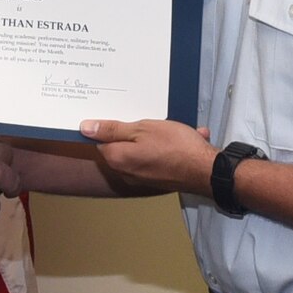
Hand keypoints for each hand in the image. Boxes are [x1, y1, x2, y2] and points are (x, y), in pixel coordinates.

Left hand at [78, 118, 213, 195]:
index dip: (110, 125)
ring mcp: (143, 178)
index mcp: (117, 158)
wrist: (206, 170)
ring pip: (141, 150)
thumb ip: (113, 129)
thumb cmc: (175, 147)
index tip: (122, 114)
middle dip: (134, 130)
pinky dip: (168, 147)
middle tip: (150, 118)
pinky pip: (157, 157)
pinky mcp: (158, 178)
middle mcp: (126, 172)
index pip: (101, 140)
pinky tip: (183, 137)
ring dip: (155, 137)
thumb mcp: (143, 129)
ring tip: (172, 128)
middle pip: (121, 146)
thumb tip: (86, 128)